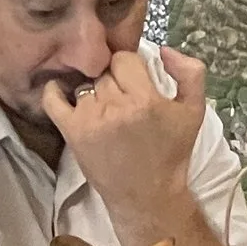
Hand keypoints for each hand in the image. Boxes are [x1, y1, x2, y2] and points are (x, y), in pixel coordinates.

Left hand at [39, 45, 207, 245]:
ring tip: (107, 112)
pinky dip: (55, 91)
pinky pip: (52, 99)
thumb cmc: (171, 153)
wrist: (149, 197)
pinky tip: (63, 92)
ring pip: (85, 84)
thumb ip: (190, 73)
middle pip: (104, 72)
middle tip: (124, 102)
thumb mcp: (194, 112)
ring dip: (94, 93)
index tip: (136, 84)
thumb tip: (164, 48)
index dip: (130, 68)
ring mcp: (90, 119)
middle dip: (114, 82)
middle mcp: (116, 106)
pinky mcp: (72, 132)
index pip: (124, 58)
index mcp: (146, 99)